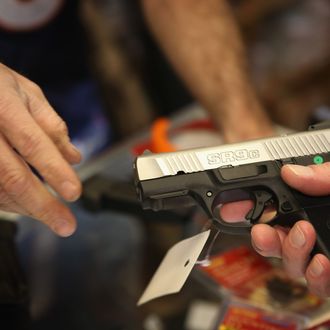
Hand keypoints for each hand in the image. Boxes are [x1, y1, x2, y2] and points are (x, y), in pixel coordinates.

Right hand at [0, 63, 81, 236]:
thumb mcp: (26, 92)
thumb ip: (52, 125)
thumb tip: (74, 158)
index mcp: (3, 106)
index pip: (33, 143)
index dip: (54, 171)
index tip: (74, 193)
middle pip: (12, 176)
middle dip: (42, 205)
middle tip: (66, 225)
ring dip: (26, 208)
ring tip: (51, 217)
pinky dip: (8, 202)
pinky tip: (25, 206)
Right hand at [220, 163, 329, 296]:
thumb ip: (322, 176)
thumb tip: (291, 172)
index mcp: (312, 206)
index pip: (273, 206)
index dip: (248, 206)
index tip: (230, 208)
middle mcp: (313, 232)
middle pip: (274, 239)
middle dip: (262, 236)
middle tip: (261, 230)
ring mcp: (321, 256)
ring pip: (290, 264)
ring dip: (289, 252)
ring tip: (302, 234)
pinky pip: (315, 286)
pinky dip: (314, 277)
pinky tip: (321, 263)